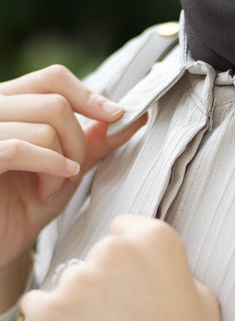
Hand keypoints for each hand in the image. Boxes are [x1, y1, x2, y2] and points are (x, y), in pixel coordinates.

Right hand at [0, 65, 146, 307]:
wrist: (3, 242)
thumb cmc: (27, 205)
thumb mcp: (66, 168)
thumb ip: (94, 141)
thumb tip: (136, 116)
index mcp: (13, 103)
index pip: (53, 78)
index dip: (88, 95)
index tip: (117, 116)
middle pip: (56, 101)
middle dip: (77, 142)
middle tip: (72, 173)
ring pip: (45, 126)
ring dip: (62, 164)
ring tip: (51, 189)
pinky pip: (20, 149)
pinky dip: (48, 167)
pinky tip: (48, 189)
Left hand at [21, 215, 232, 320]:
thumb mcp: (199, 292)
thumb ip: (167, 269)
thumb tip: (147, 272)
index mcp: (152, 237)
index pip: (121, 229)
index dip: (126, 261)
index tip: (130, 281)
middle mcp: (113, 249)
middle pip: (94, 256)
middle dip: (103, 281)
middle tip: (122, 318)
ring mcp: (80, 279)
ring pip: (67, 282)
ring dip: (79, 304)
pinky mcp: (52, 312)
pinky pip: (36, 305)